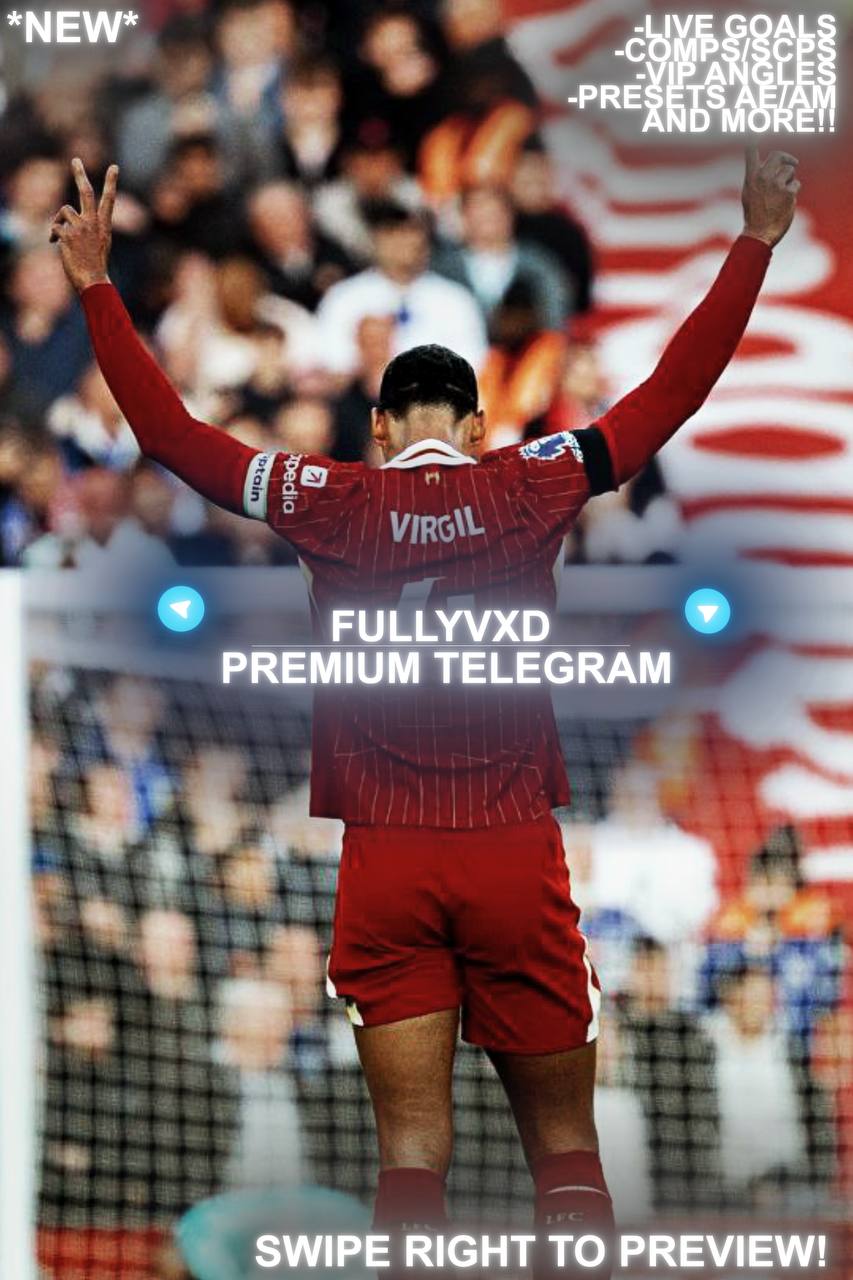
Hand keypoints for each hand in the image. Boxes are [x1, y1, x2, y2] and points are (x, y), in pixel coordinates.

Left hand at [49, 158, 117, 293]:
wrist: (93, 281)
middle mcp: (93, 223)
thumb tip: (68, 220)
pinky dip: (53, 235)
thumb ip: (89, 229)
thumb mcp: (99, 244)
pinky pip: (55, 227)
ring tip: (59, 235)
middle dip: (80, 174)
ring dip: (59, 220)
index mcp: (104, 225)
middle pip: (86, 192)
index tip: (114, 167)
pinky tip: (55, 244)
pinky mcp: (68, 235)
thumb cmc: (96, 266)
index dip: (111, 182)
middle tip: (75, 160)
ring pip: (64, 211)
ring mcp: (80, 228)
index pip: (109, 199)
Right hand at [741, 146, 799, 247]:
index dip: (753, 139)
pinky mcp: (788, 193)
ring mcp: (776, 185)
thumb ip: (756, 177)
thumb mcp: (749, 193)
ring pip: (790, 171)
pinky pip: (796, 184)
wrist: (759, 234)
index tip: (755, 129)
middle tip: (793, 163)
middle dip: (787, 158)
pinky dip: (793, 192)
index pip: (751, 153)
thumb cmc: (754, 215)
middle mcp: (763, 178)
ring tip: (782, 194)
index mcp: (751, 178)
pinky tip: (785, 202)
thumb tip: (764, 164)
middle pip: (778, 155)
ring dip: (789, 179)